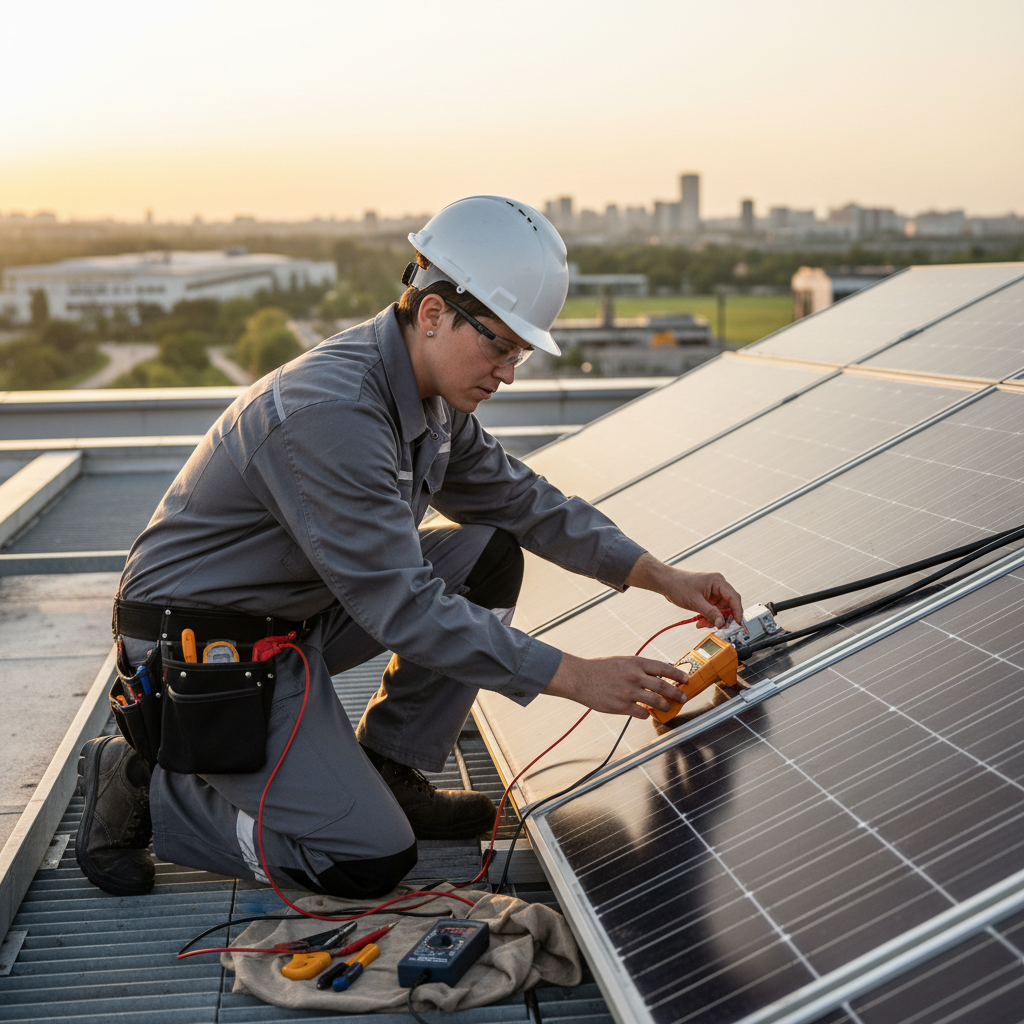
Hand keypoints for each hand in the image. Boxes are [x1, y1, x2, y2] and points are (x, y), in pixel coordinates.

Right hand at [542, 652, 689, 719]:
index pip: (663, 668)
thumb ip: (638, 667)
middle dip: (676, 693)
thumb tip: (657, 673)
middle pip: (663, 686)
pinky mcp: (622, 706)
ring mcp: (629, 692)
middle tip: (683, 698)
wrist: (579, 677)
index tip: (686, 679)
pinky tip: (646, 713)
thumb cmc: (599, 669)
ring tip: (668, 707)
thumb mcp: (622, 661)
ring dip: (665, 706)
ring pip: (656, 701)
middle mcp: (634, 676)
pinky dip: (647, 714)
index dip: (678, 674)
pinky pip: (642, 713)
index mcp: (635, 663)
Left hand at [625, 552, 743, 627]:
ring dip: (713, 620)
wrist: (666, 583)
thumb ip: (710, 613)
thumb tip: (722, 624)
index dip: (738, 611)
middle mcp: (718, 586)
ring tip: (702, 624)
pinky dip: (708, 617)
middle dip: (722, 618)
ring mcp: (713, 593)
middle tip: (716, 627)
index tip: (738, 623)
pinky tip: (700, 622)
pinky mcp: (708, 598)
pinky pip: (713, 611)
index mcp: (718, 582)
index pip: (734, 597)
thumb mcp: (695, 602)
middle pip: (729, 606)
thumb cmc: (678, 586)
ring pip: (721, 611)